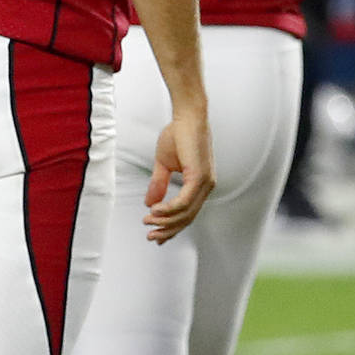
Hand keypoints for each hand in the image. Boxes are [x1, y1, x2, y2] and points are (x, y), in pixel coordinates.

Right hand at [143, 106, 214, 242]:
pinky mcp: (199, 177)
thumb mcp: (164, 164)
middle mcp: (206, 187)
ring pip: (186, 213)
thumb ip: (158, 184)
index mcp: (200, 185)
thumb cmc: (177, 135)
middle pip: (188, 218)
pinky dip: (169, 209)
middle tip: (151, 237)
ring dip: (165, 221)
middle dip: (168, 230)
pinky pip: (184, 201)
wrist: (187, 117)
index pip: (188, 213)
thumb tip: (149, 204)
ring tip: (148, 222)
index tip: (156, 236)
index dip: (172, 227)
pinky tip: (155, 211)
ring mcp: (205, 183)